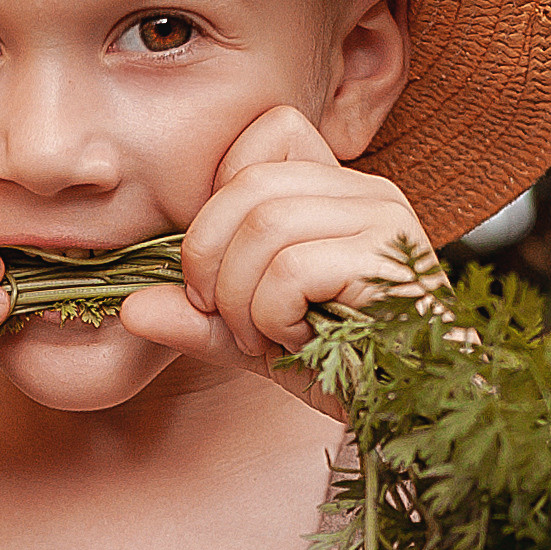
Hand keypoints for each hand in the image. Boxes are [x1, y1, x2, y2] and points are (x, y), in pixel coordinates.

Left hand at [115, 110, 439, 410]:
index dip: (220, 202)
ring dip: (241, 299)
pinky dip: (272, 318)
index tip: (221, 272)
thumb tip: (129, 307)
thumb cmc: (352, 373)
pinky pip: (290, 269)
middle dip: (210, 261)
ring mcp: (383, 217)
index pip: (264, 132)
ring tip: (267, 338)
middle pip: (245, 185)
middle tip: (230, 319)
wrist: (421, 417)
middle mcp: (366, 189)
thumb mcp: (259, 340)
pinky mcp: (387, 257)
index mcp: (338, 189)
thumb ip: (200, 319)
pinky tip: (298, 344)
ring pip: (262, 226)